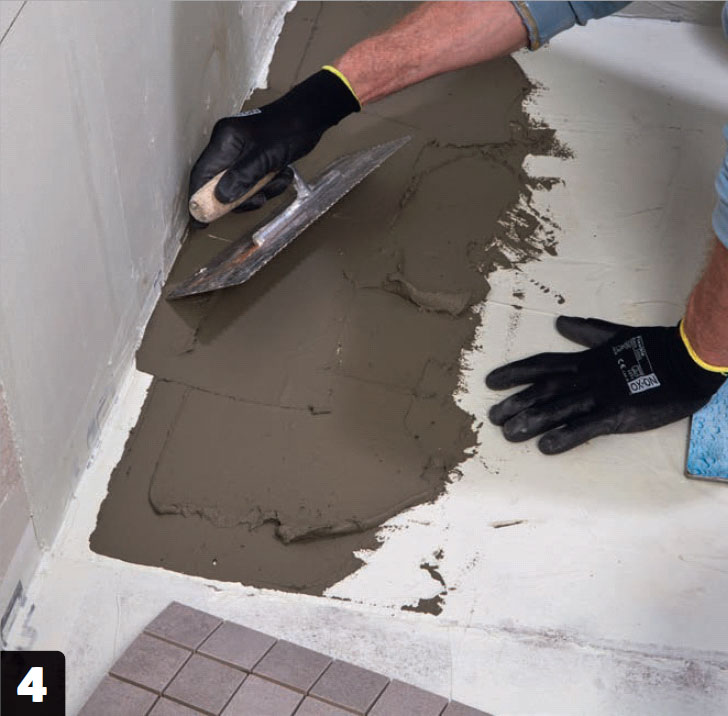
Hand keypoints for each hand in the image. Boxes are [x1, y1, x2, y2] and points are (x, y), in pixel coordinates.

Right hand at [189, 69, 359, 225]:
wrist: (311, 117)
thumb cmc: (288, 130)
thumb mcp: (264, 157)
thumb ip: (242, 177)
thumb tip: (221, 198)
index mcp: (224, 140)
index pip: (202, 173)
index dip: (198, 198)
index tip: (199, 222)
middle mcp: (229, 147)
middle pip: (222, 185)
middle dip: (244, 197)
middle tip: (260, 200)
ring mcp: (242, 154)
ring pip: (242, 187)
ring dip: (262, 191)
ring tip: (279, 179)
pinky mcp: (256, 160)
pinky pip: (257, 182)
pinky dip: (271, 184)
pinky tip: (284, 174)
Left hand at [486, 316, 725, 453]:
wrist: (688, 361)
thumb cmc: (654, 348)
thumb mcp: (616, 335)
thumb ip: (586, 332)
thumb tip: (560, 322)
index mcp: (585, 361)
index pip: (541, 365)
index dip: (514, 373)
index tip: (491, 381)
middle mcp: (586, 377)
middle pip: (542, 389)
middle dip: (514, 402)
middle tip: (492, 416)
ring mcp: (600, 395)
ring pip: (557, 408)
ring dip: (530, 421)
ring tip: (508, 434)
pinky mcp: (618, 414)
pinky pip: (586, 427)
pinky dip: (565, 436)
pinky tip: (546, 447)